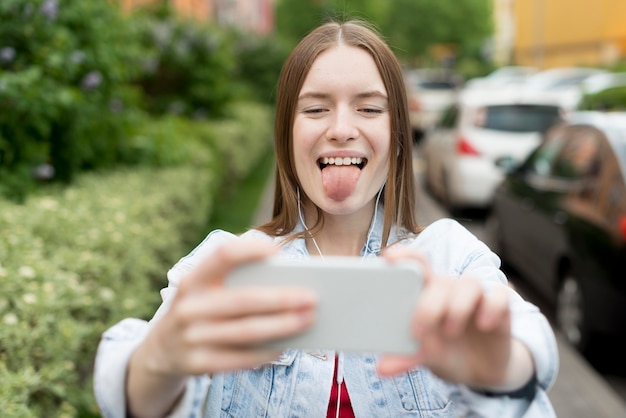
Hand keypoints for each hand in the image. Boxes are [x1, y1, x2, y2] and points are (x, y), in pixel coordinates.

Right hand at [126, 238, 316, 417]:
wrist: (160, 349)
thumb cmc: (201, 308)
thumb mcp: (205, 288)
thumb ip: (236, 280)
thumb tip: (288, 281)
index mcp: (193, 279)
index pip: (222, 255)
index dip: (250, 250)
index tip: (278, 251)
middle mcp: (188, 306)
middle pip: (243, 300)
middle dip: (282, 299)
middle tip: (312, 297)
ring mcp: (190, 337)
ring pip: (246, 331)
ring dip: (283, 326)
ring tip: (308, 319)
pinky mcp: (196, 363)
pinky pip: (240, 358)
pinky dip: (266, 351)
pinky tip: (287, 344)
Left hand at [377, 246, 532, 390]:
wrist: (480, 370)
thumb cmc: (445, 351)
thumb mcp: (425, 355)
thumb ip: (406, 357)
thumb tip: (381, 369)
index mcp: (427, 293)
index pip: (417, 264)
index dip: (406, 256)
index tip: (390, 259)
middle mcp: (451, 290)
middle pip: (441, 281)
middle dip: (428, 305)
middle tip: (419, 332)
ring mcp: (476, 298)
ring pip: (470, 284)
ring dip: (458, 307)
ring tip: (450, 332)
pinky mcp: (500, 309)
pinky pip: (499, 296)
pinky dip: (492, 307)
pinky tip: (484, 325)